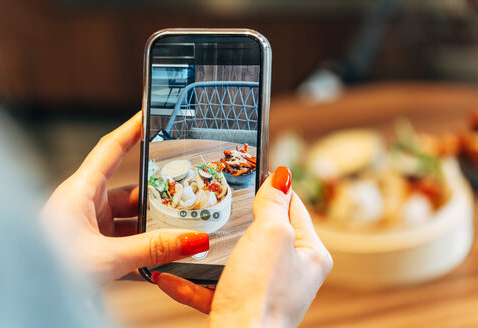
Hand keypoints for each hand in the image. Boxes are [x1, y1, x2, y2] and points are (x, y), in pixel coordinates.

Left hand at [40, 112, 208, 284]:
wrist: (24, 301)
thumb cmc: (45, 271)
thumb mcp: (105, 258)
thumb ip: (152, 249)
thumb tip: (191, 239)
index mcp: (79, 192)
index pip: (111, 150)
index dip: (132, 130)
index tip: (151, 116)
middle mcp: (84, 206)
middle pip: (130, 192)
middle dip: (157, 199)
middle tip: (186, 199)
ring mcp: (87, 229)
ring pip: (129, 222)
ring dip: (152, 233)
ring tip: (179, 237)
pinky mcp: (91, 251)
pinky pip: (123, 246)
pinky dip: (142, 254)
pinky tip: (161, 263)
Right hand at [152, 167, 331, 326]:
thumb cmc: (262, 294)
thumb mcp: (272, 235)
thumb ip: (274, 203)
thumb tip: (282, 175)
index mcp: (309, 254)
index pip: (294, 208)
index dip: (274, 188)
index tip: (252, 170)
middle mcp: (290, 273)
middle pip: (261, 233)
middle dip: (235, 219)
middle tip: (215, 199)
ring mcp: (263, 291)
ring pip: (233, 260)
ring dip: (207, 251)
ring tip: (186, 235)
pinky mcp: (238, 307)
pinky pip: (211, 288)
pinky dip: (190, 282)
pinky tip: (168, 275)